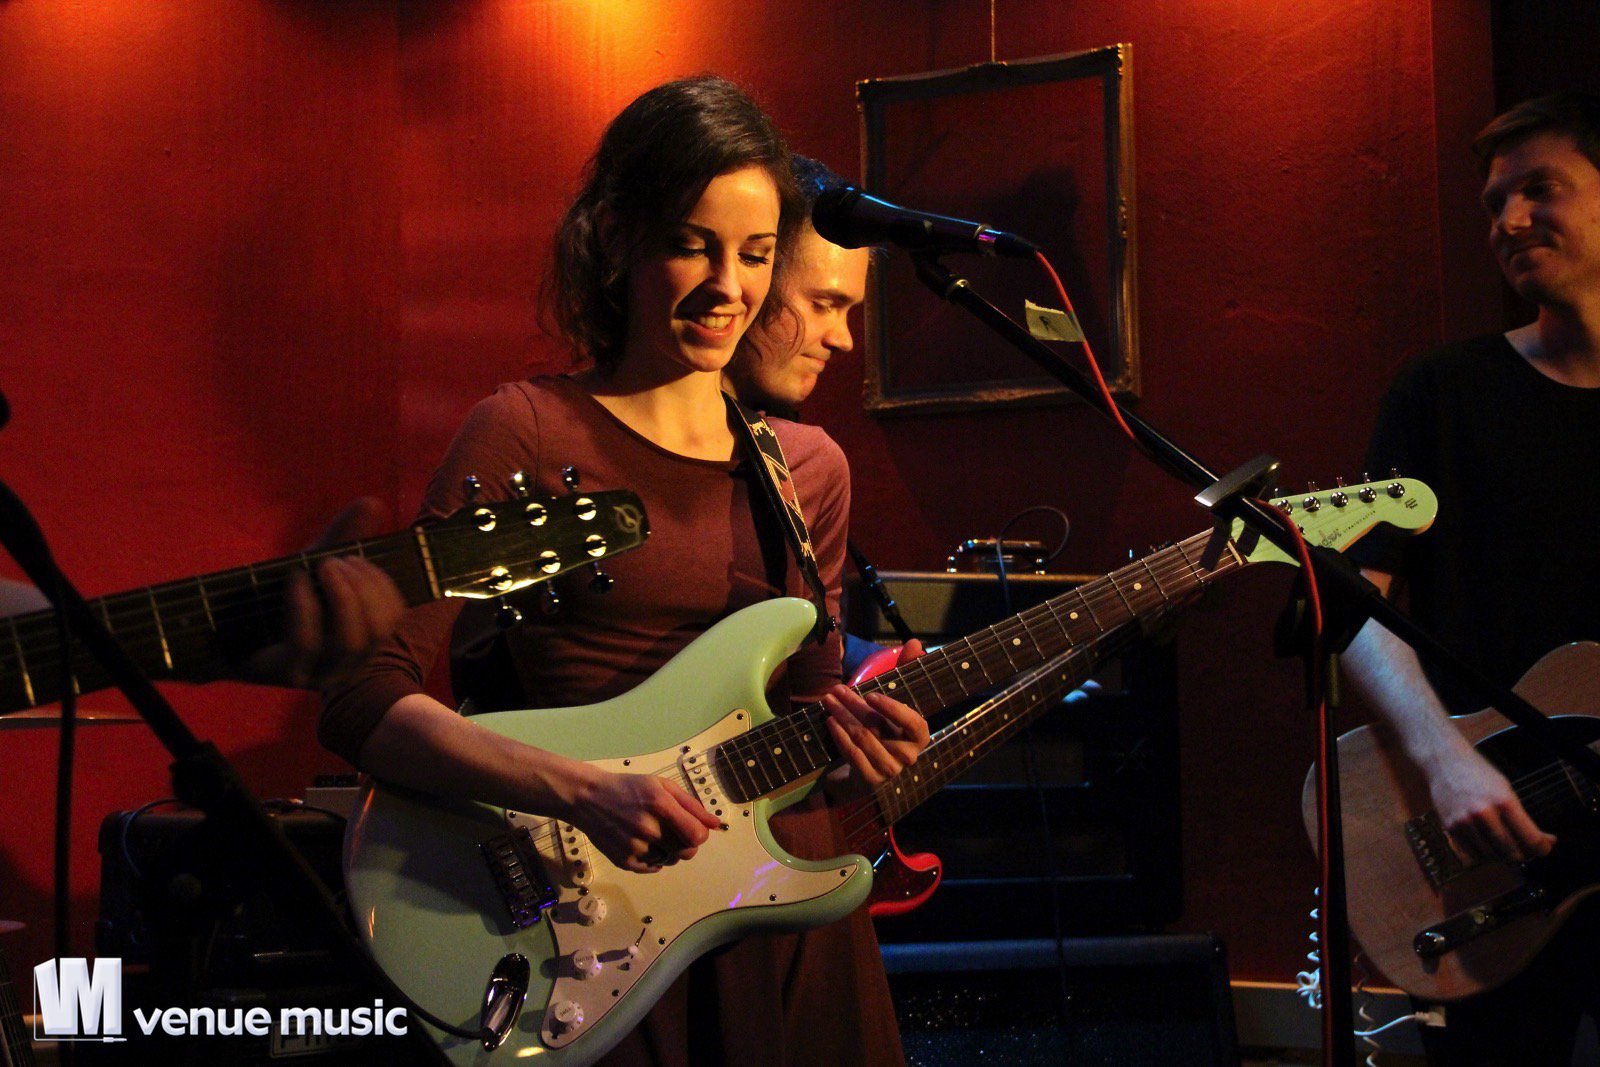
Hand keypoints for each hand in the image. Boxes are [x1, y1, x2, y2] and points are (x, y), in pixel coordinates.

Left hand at [241, 497, 406, 688]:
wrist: (223, 631)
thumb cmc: (277, 598)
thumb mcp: (315, 566)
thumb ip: (344, 539)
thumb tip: (372, 503)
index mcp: (363, 641)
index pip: (393, 617)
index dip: (381, 585)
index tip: (355, 559)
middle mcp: (348, 664)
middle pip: (377, 631)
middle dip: (363, 590)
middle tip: (336, 562)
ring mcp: (319, 674)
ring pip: (350, 640)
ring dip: (342, 597)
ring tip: (322, 566)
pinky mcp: (289, 674)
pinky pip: (308, 641)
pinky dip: (305, 605)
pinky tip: (295, 579)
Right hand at [568, 771, 721, 872]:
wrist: (588, 798)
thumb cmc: (629, 788)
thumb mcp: (661, 786)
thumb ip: (691, 805)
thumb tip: (715, 825)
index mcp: (660, 805)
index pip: (697, 836)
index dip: (700, 834)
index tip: (692, 828)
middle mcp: (648, 828)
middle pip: (686, 853)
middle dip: (686, 844)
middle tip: (673, 832)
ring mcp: (634, 846)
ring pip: (670, 861)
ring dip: (669, 851)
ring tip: (653, 834)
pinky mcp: (623, 860)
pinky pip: (652, 868)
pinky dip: (653, 859)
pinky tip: (643, 843)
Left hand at [823, 640, 930, 800]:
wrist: (870, 768)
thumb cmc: (885, 727)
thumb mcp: (894, 699)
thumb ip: (906, 670)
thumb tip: (915, 643)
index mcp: (920, 736)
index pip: (913, 723)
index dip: (893, 709)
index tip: (871, 694)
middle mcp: (909, 756)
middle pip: (879, 726)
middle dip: (853, 705)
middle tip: (835, 690)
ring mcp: (890, 771)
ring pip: (862, 738)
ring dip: (842, 717)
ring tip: (827, 701)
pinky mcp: (870, 780)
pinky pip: (852, 754)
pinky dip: (839, 736)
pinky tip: (829, 721)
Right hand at [1430, 745, 1555, 862]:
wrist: (1444, 763)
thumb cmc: (1478, 773)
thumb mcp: (1506, 790)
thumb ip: (1522, 817)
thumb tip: (1545, 841)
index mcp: (1503, 801)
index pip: (1530, 838)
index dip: (1542, 848)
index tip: (1544, 848)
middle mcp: (1484, 813)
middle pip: (1512, 852)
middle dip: (1524, 854)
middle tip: (1526, 848)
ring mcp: (1465, 822)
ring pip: (1492, 856)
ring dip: (1503, 855)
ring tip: (1506, 845)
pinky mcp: (1451, 828)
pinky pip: (1473, 854)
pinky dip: (1484, 854)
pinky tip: (1487, 844)